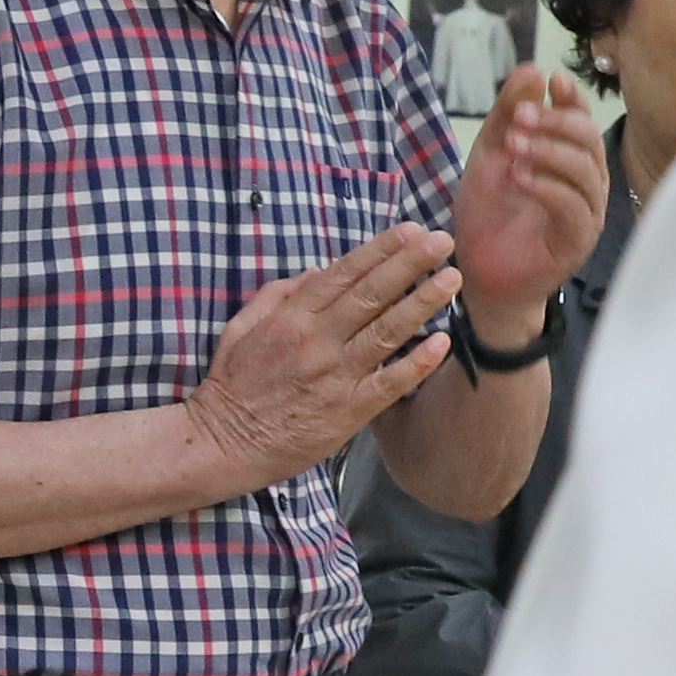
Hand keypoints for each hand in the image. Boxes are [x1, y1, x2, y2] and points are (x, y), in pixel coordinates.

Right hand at [184, 226, 461, 489]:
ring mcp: (335, 376)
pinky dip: (417, 363)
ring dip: (422, 302)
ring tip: (451, 279)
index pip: (344, 274)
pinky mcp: (347, 411)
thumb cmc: (232, 387)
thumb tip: (316, 272)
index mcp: (291, 318)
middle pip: (372, 294)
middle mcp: (317, 341)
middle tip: (442, 241)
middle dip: (410, 263)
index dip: (380, 250)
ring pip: (387, 332)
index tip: (410, 231)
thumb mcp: (241, 328)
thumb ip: (278, 296)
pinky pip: (389, 383)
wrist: (224, 444)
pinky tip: (442, 342)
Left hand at [451, 67, 610, 324]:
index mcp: (571, 158)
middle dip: (556, 123)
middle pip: (588, 140)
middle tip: (521, 117)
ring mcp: (587, 213)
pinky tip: (520, 178)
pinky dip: (547, 188)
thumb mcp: (491, 154)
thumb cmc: (490, 214)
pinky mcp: (577, 242)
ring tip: (515, 146)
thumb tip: (532, 70)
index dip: (572, 98)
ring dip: (549, 152)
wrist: (479, 273)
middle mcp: (587, 183)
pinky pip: (573, 208)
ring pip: (585, 172)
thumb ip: (508, 115)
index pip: (582, 119)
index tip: (553, 80)